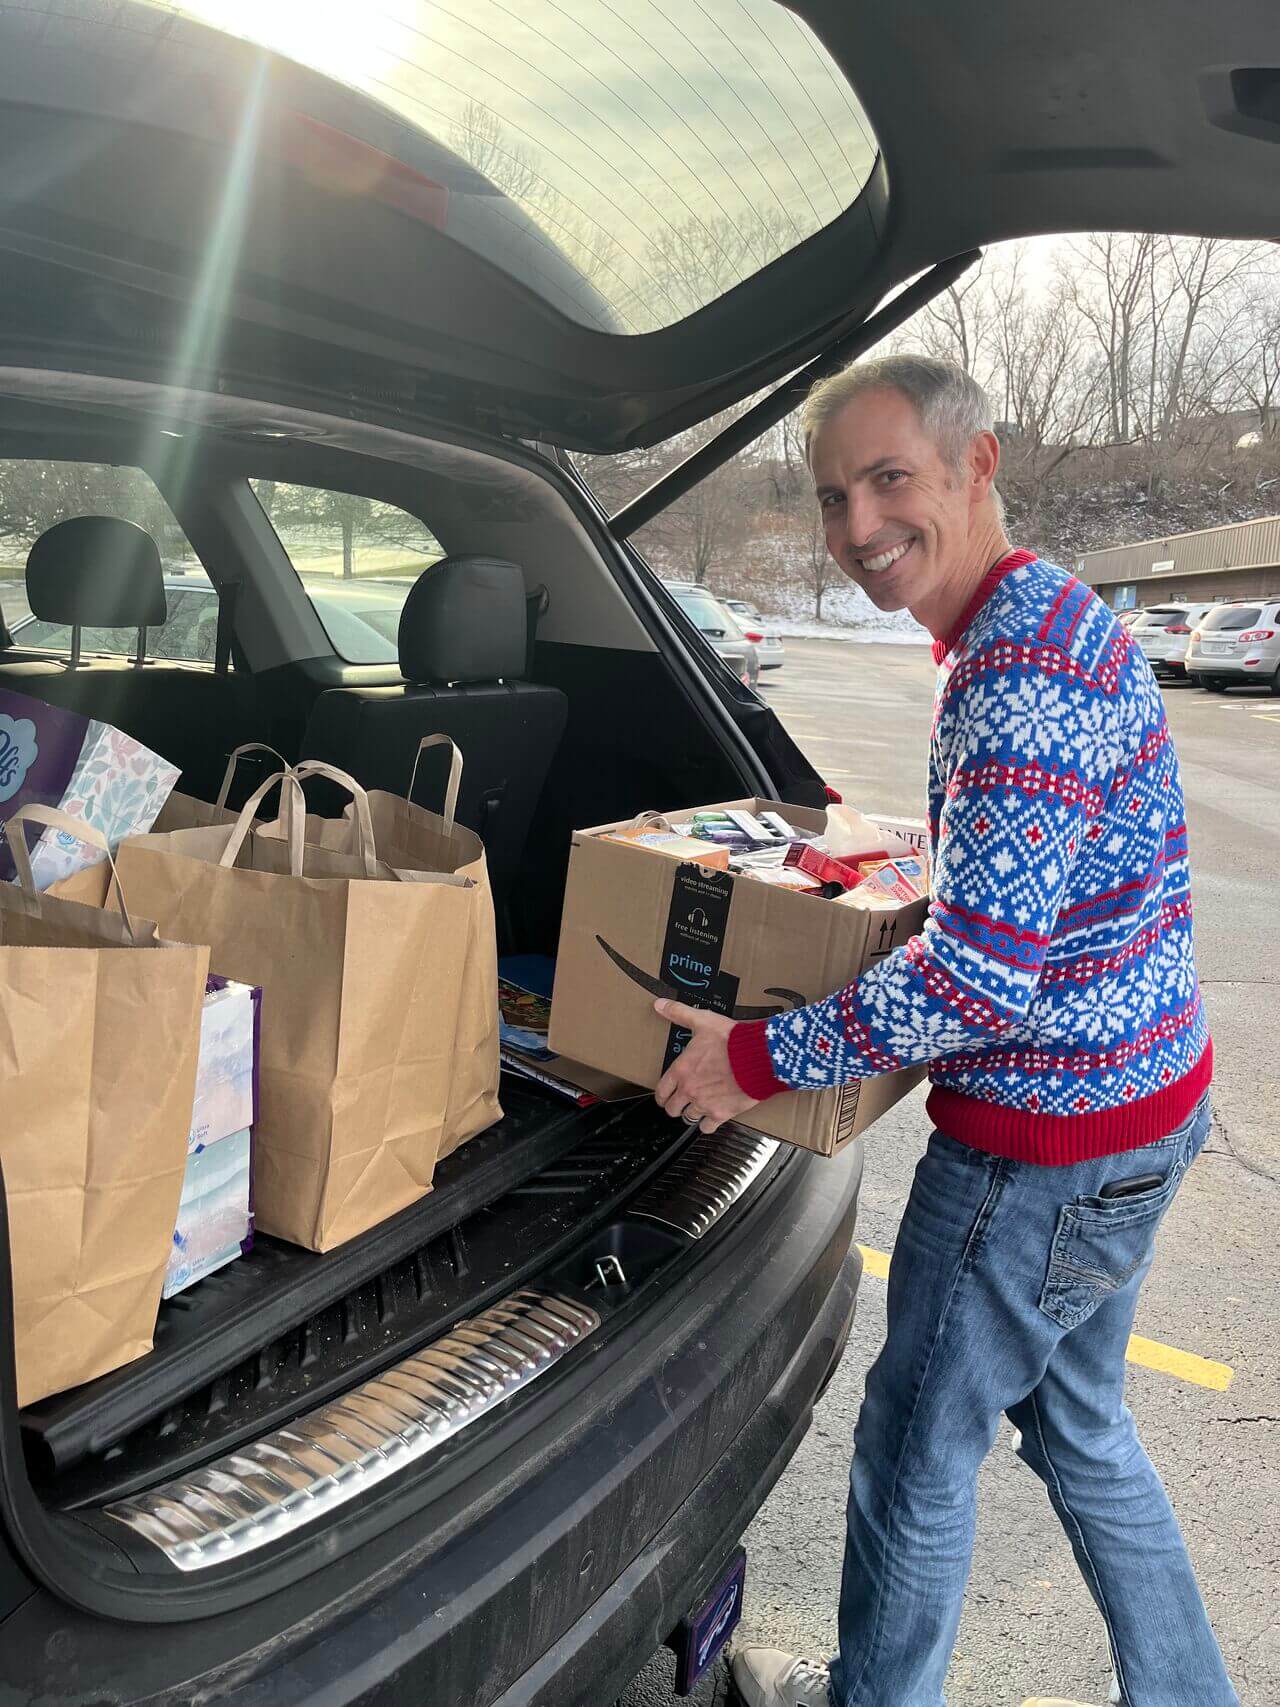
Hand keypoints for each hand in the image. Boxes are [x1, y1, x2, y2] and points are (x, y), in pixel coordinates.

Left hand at [653, 999, 760, 1133]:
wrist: (759, 1057)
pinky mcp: (721, 1114)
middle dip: (675, 1105)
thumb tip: (660, 1005)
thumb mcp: (703, 1021)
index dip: (662, 1094)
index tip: (665, 1095)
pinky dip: (708, 1125)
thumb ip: (679, 1013)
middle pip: (672, 1109)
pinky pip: (707, 1128)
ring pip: (688, 1118)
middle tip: (681, 1102)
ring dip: (691, 1114)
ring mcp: (704, 1104)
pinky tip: (711, 1118)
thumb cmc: (733, 1040)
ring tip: (697, 1108)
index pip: (661, 1091)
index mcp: (681, 1070)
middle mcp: (689, 1090)